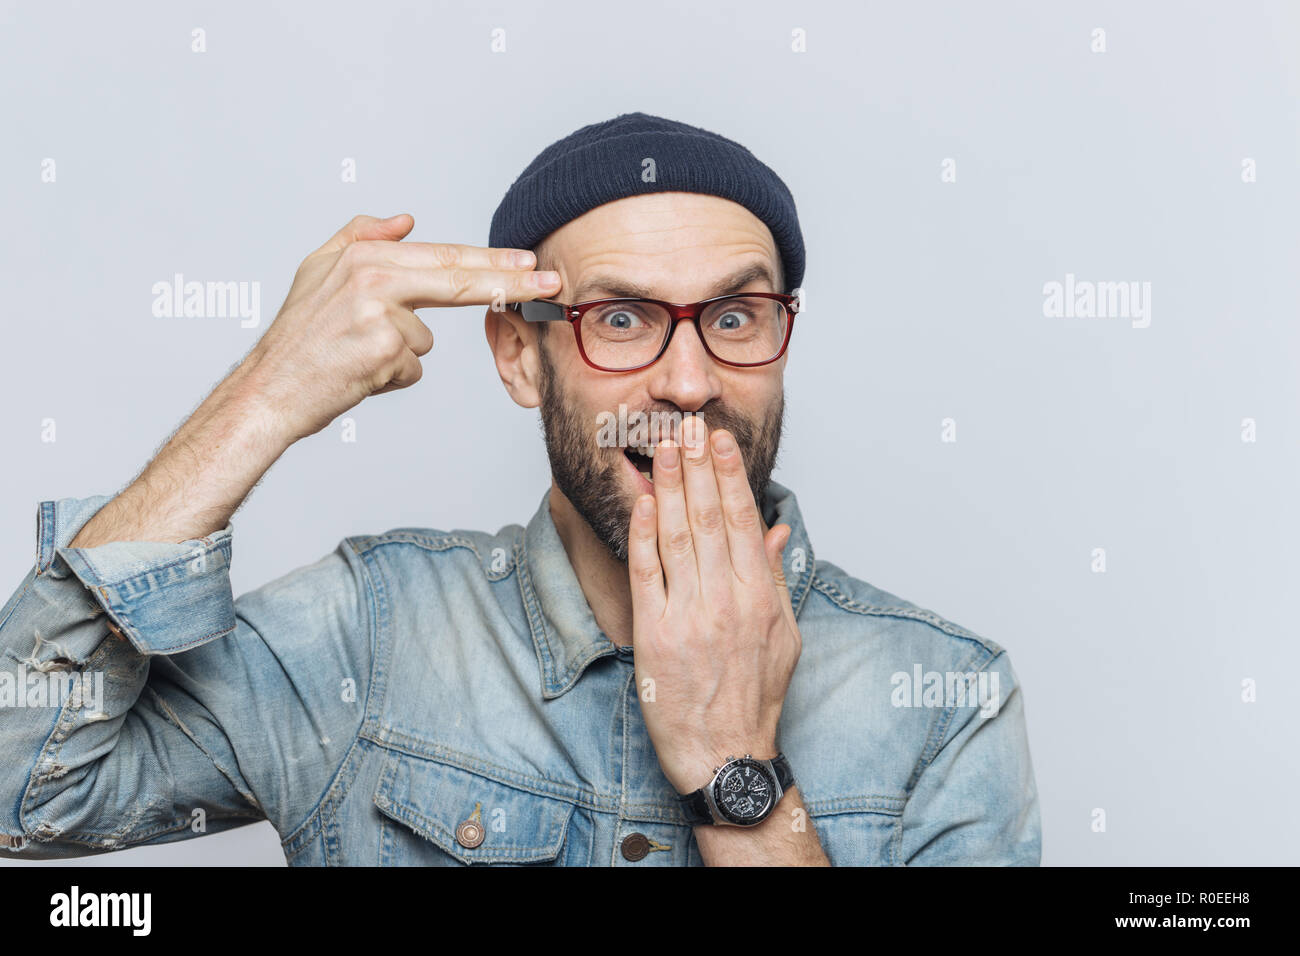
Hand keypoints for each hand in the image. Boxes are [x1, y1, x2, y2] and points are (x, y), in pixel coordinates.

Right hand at [240, 213, 559, 441]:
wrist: (269, 389)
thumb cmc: (296, 337)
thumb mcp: (316, 270)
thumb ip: (361, 236)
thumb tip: (407, 220)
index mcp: (366, 257)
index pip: (445, 256)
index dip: (492, 260)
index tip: (529, 261)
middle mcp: (375, 279)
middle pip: (461, 280)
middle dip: (512, 282)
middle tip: (552, 283)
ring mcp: (381, 316)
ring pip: (425, 339)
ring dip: (399, 354)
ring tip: (356, 355)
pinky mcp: (385, 352)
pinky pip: (411, 368)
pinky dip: (389, 376)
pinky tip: (357, 373)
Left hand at [626, 414, 801, 794]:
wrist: (726, 754)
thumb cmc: (754, 696)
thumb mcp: (783, 635)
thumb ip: (775, 577)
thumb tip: (777, 530)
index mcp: (760, 597)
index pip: (743, 521)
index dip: (730, 475)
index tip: (720, 440)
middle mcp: (726, 601)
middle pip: (710, 519)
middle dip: (698, 467)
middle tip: (688, 426)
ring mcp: (689, 616)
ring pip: (678, 536)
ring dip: (671, 487)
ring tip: (664, 448)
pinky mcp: (655, 634)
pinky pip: (647, 573)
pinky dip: (644, 534)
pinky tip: (643, 502)